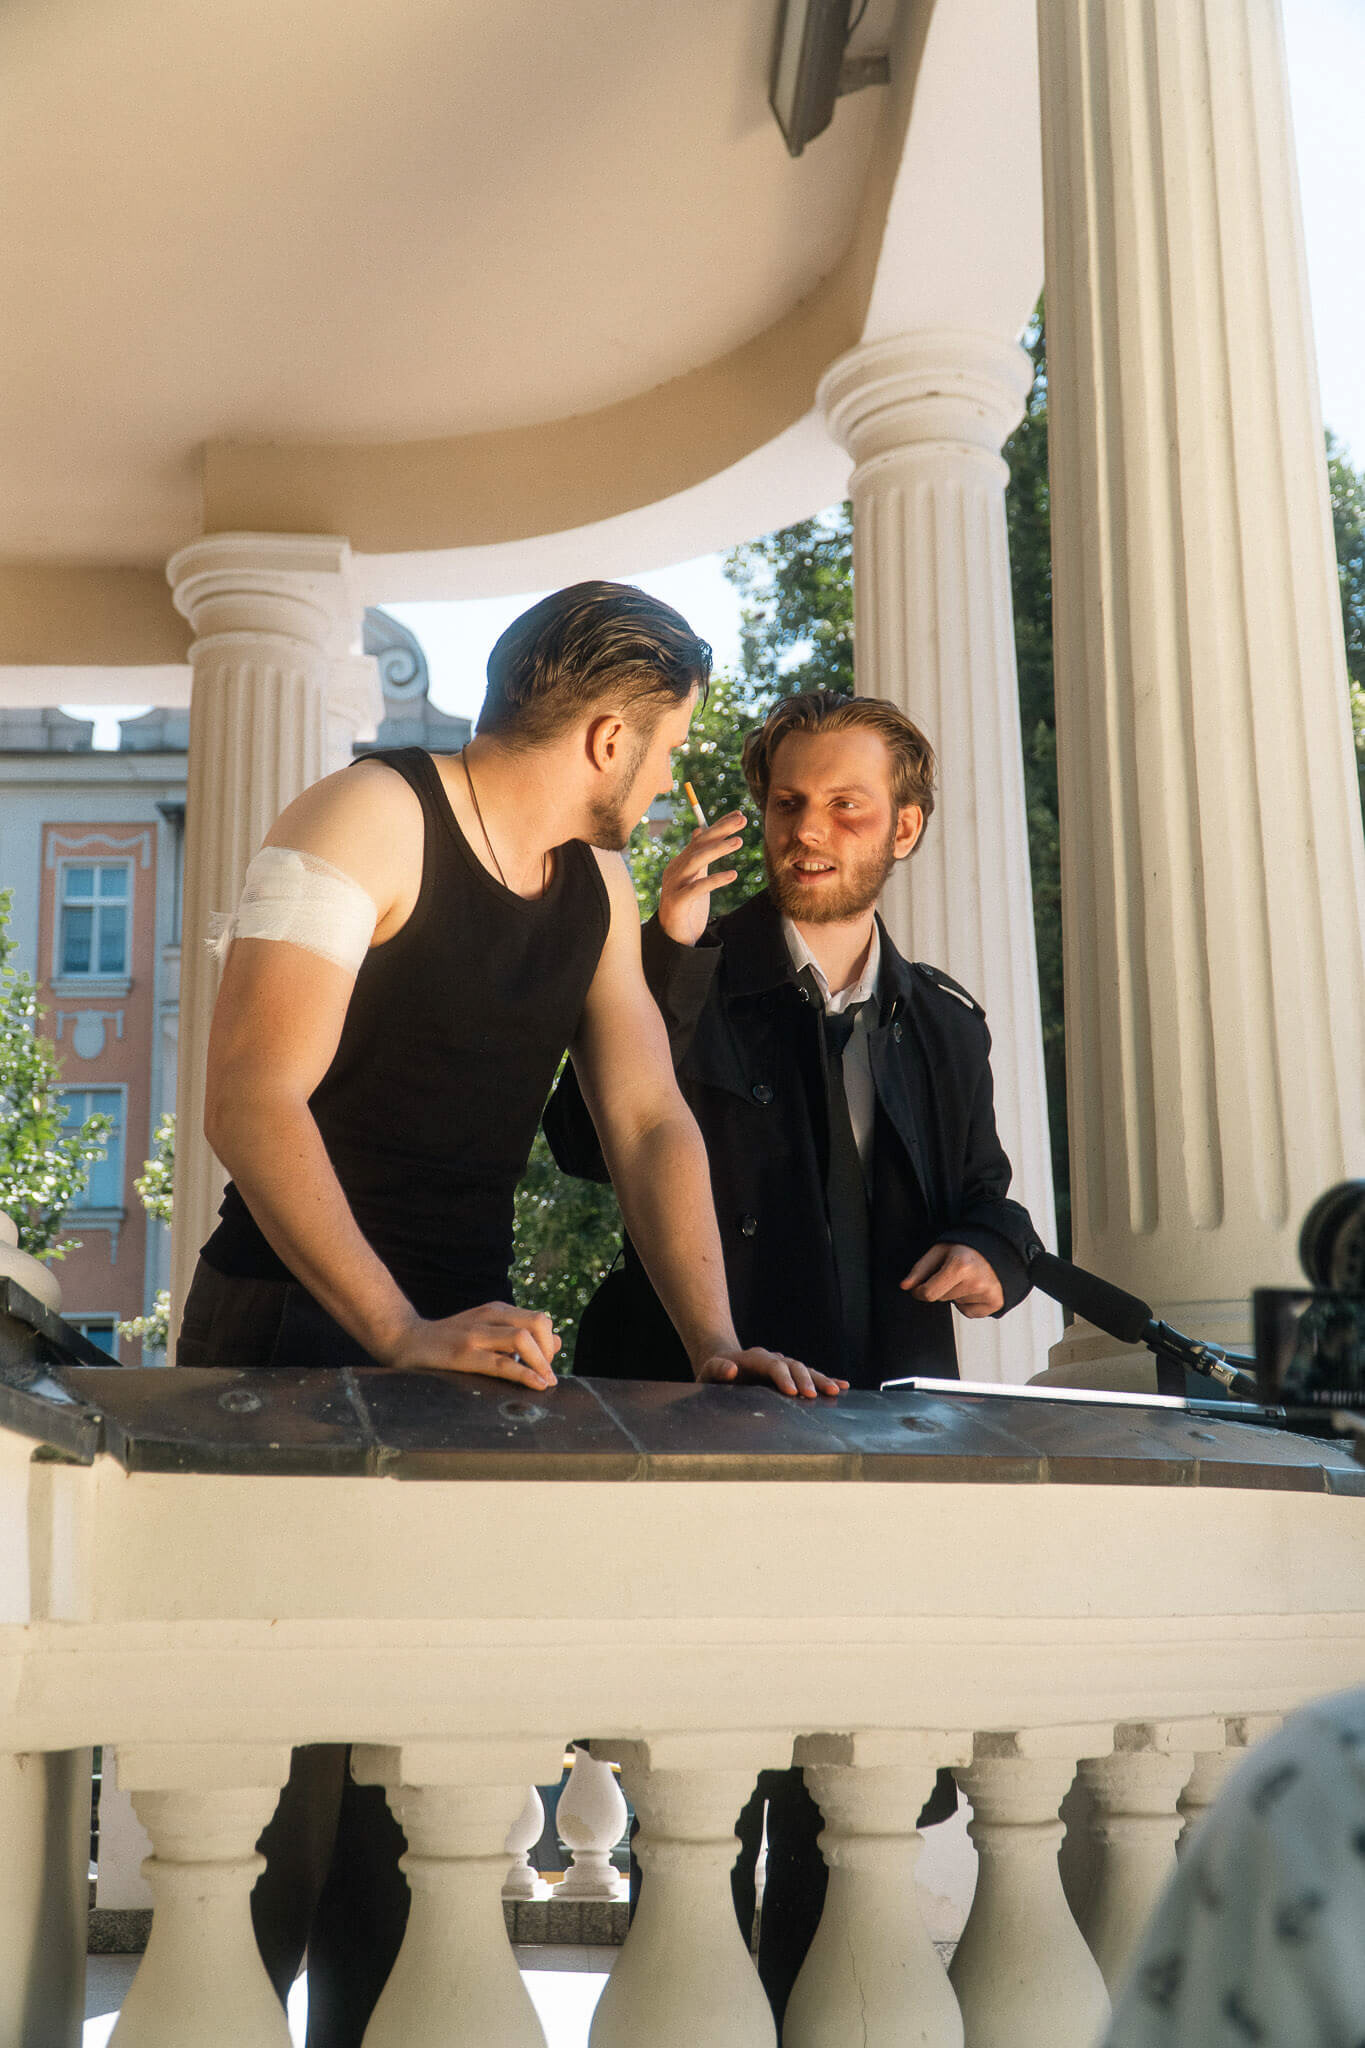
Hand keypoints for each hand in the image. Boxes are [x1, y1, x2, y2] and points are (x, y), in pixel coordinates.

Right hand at [386, 1301, 560, 1387]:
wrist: (404, 1339)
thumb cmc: (448, 1340)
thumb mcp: (487, 1331)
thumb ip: (519, 1334)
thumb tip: (558, 1341)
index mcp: (497, 1310)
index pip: (539, 1319)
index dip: (550, 1342)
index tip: (547, 1364)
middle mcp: (489, 1316)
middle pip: (537, 1323)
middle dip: (549, 1351)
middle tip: (547, 1374)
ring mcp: (476, 1334)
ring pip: (523, 1339)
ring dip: (541, 1363)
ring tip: (546, 1383)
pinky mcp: (463, 1354)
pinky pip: (502, 1363)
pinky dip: (525, 1374)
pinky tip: (536, 1385)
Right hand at [658, 811, 747, 945]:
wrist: (674, 938)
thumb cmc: (687, 907)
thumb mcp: (694, 877)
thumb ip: (698, 855)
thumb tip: (699, 830)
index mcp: (680, 863)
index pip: (701, 838)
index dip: (719, 825)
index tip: (739, 814)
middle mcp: (675, 870)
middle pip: (698, 845)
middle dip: (720, 830)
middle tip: (742, 820)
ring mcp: (674, 886)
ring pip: (695, 861)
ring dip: (718, 849)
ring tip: (739, 841)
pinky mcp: (677, 903)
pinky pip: (696, 888)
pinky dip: (714, 880)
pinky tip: (733, 875)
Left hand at [694, 1345, 847, 1398]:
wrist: (723, 1367)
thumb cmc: (714, 1373)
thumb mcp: (708, 1371)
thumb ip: (717, 1370)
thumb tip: (732, 1370)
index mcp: (754, 1358)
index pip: (772, 1364)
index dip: (783, 1377)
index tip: (792, 1392)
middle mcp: (773, 1359)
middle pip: (793, 1365)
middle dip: (805, 1380)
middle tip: (813, 1395)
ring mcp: (783, 1366)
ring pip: (805, 1370)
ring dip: (820, 1380)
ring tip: (835, 1391)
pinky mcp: (790, 1375)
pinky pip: (810, 1375)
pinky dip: (826, 1380)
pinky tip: (842, 1385)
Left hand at [900, 1243, 1003, 1317]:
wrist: (999, 1247)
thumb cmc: (968, 1247)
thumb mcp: (940, 1250)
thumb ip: (920, 1269)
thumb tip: (905, 1286)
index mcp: (960, 1266)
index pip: (928, 1293)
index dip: (919, 1291)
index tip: (919, 1286)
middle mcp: (976, 1282)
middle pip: (941, 1298)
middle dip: (941, 1287)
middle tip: (954, 1271)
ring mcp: (987, 1294)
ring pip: (955, 1304)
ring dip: (956, 1294)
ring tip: (968, 1276)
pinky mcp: (995, 1303)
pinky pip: (969, 1312)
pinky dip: (969, 1303)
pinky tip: (975, 1287)